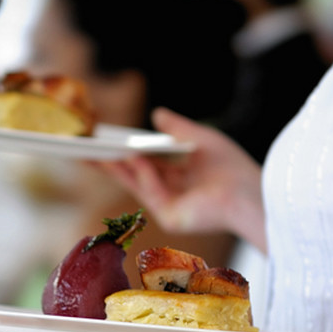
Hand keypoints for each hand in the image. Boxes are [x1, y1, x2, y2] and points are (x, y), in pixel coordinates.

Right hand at [97, 107, 265, 250]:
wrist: (250, 194)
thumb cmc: (232, 167)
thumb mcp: (201, 138)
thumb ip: (178, 127)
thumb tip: (156, 113)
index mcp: (180, 174)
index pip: (145, 162)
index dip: (123, 151)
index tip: (102, 140)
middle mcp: (172, 191)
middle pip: (133, 175)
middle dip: (108, 162)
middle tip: (82, 149)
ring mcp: (169, 206)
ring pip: (135, 184)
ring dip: (115, 167)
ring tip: (94, 149)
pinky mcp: (170, 217)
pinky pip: (150, 191)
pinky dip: (140, 173)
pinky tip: (130, 155)